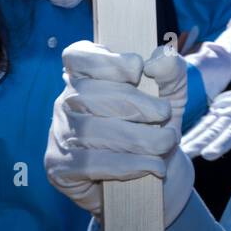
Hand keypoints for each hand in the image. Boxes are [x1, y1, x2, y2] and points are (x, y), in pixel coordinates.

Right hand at [45, 42, 193, 225]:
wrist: (156, 174)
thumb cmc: (157, 125)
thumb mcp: (171, 94)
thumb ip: (171, 70)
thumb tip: (160, 58)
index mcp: (86, 75)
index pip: (77, 56)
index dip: (105, 60)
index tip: (137, 68)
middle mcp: (66, 101)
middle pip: (88, 94)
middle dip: (135, 104)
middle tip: (165, 114)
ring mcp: (59, 134)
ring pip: (90, 130)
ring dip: (136, 137)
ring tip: (165, 142)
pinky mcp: (58, 168)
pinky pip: (88, 164)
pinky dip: (127, 164)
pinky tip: (152, 166)